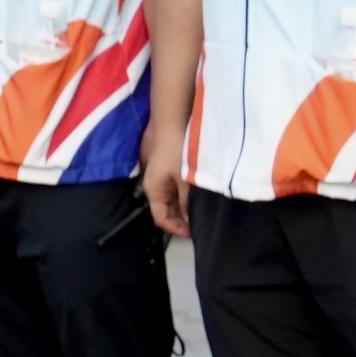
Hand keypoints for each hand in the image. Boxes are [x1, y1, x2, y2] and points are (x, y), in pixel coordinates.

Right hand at [140, 124, 191, 242]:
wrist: (171, 122)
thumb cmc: (175, 151)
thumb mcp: (184, 179)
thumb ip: (186, 201)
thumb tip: (191, 220)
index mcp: (153, 190)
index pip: (161, 219)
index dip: (177, 229)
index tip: (195, 233)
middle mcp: (153, 185)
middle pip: (166, 210)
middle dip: (182, 219)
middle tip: (201, 223)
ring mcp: (160, 176)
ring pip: (171, 199)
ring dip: (184, 206)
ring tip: (202, 210)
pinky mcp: (167, 168)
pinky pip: (175, 188)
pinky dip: (185, 194)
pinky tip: (198, 193)